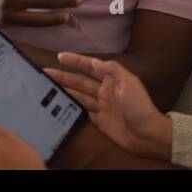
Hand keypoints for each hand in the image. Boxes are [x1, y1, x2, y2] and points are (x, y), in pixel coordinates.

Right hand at [44, 53, 171, 160]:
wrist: (147, 135)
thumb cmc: (139, 106)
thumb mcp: (129, 82)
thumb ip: (111, 69)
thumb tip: (93, 60)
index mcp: (112, 79)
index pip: (90, 67)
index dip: (75, 61)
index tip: (60, 56)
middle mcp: (104, 90)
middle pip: (80, 81)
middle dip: (63, 76)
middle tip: (45, 73)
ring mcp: (101, 106)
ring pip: (78, 95)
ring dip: (64, 91)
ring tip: (47, 87)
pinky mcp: (99, 121)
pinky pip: (81, 111)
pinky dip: (70, 107)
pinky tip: (59, 105)